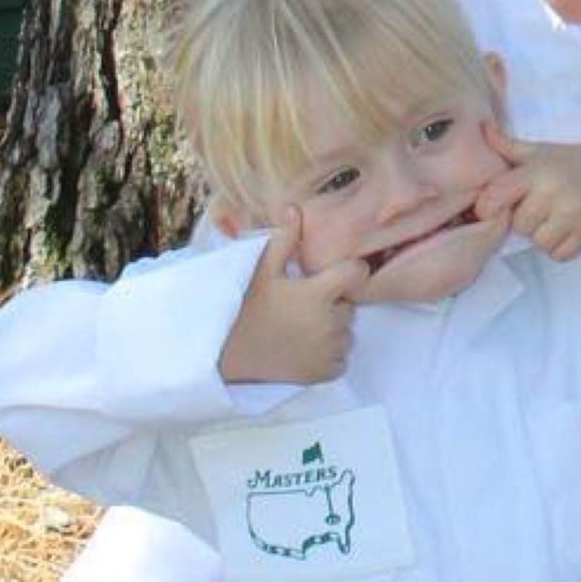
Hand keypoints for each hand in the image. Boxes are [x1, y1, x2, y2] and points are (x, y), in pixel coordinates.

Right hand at [218, 215, 364, 385]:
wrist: (222, 357)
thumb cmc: (244, 309)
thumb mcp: (262, 270)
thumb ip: (284, 239)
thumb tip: (294, 208)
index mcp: (321, 292)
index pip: (358, 272)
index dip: (347, 272)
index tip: (328, 278)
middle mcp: (331, 321)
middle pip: (350, 304)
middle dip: (334, 302)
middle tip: (304, 306)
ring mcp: (327, 350)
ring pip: (347, 333)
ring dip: (333, 330)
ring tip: (301, 329)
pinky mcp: (320, 374)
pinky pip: (340, 361)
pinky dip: (329, 356)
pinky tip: (305, 349)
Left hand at [474, 122, 580, 262]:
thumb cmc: (572, 162)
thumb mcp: (540, 150)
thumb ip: (507, 146)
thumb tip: (481, 127)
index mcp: (536, 170)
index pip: (493, 199)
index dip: (491, 205)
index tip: (502, 202)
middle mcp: (553, 190)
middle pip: (519, 225)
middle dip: (526, 220)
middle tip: (542, 204)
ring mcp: (572, 213)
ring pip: (538, 243)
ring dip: (544, 235)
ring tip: (556, 216)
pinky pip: (558, 255)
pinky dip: (562, 246)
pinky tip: (570, 227)